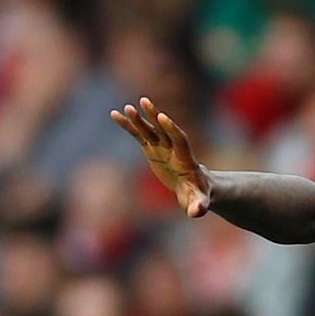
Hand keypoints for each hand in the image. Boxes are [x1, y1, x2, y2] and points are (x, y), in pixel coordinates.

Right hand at [111, 97, 209, 217]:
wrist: (193, 187)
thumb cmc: (198, 195)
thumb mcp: (199, 202)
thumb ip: (198, 206)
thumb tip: (196, 213)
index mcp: (185, 159)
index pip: (179, 139)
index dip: (172, 129)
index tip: (162, 117)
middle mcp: (173, 148)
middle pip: (163, 129)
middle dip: (154, 116)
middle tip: (144, 102)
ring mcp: (161, 147)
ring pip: (149, 130)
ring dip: (138, 119)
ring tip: (127, 108)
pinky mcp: (151, 149)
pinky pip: (138, 135)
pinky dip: (128, 126)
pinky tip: (115, 115)